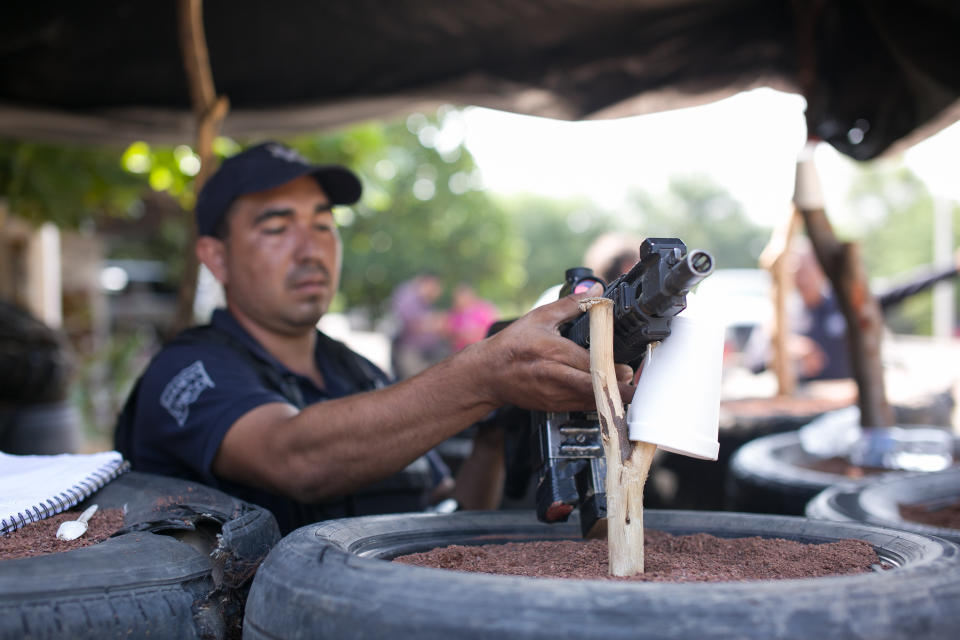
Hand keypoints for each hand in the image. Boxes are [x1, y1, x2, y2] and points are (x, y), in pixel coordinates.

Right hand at [468, 283, 634, 411]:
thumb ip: (571, 305)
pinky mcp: (555, 406)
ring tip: (627, 390)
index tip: (628, 370)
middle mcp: (555, 378)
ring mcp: (556, 396)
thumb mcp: (540, 318)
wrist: (488, 374)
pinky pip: (583, 407)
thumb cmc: (511, 346)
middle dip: (618, 389)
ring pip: (591, 402)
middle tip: (635, 383)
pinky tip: (607, 394)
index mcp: (553, 353)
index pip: (589, 363)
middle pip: (594, 388)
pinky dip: (597, 402)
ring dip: (611, 397)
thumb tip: (595, 292)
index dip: (611, 368)